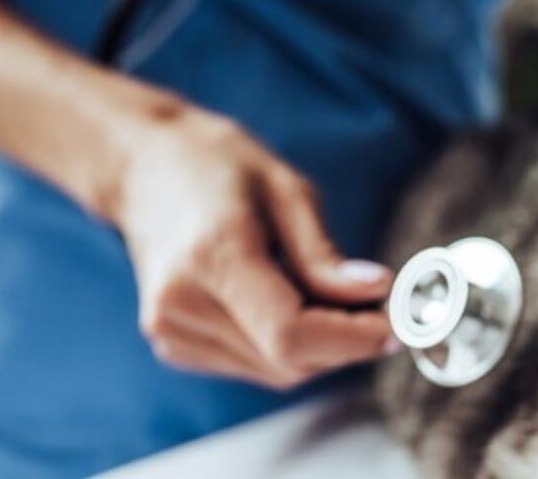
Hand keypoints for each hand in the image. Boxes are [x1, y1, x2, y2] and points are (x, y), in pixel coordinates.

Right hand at [109, 106, 397, 388]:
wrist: (142, 168)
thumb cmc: (214, 165)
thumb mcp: (285, 188)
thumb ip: (325, 255)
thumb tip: (375, 293)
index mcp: (211, 256)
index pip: (290, 334)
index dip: (352, 340)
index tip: (395, 325)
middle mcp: (181, 304)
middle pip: (288, 361)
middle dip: (345, 342)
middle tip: (376, 306)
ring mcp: (170, 330)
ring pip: (275, 372)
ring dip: (319, 347)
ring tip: (330, 296)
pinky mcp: (173, 345)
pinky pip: (253, 365)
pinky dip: (286, 346)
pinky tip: (288, 302)